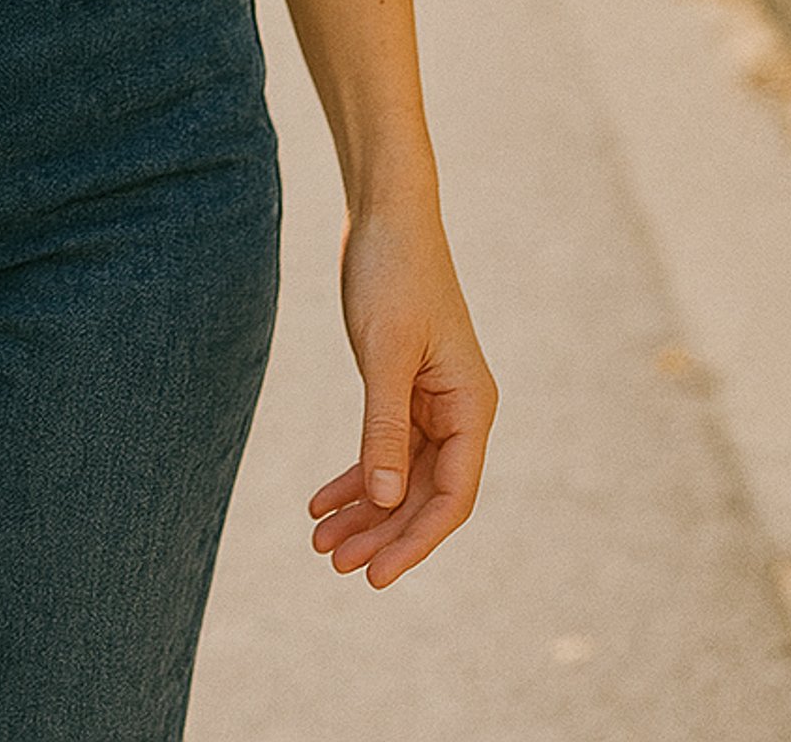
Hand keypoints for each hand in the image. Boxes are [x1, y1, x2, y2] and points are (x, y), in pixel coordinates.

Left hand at [308, 201, 496, 585]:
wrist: (386, 215)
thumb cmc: (394, 274)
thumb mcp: (384, 353)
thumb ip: (383, 426)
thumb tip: (384, 500)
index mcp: (471, 407)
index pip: (451, 497)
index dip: (414, 541)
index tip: (375, 575)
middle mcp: (459, 412)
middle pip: (423, 494)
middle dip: (381, 532)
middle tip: (333, 563)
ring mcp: (432, 401)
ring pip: (400, 476)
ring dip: (364, 510)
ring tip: (319, 542)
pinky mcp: (403, 388)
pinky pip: (383, 446)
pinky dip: (356, 474)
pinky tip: (321, 501)